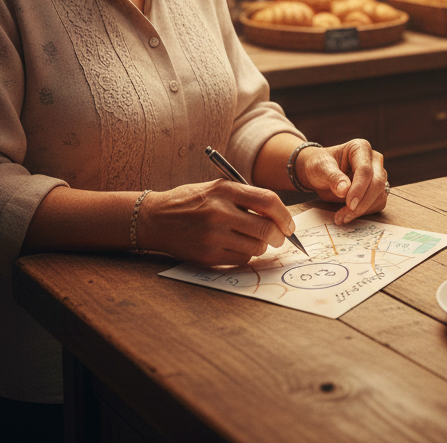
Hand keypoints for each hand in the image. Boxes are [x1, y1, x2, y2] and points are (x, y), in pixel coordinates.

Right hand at [135, 179, 294, 265]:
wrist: (156, 219)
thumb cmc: (192, 201)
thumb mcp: (218, 187)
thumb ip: (246, 197)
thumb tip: (278, 215)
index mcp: (225, 190)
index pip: (268, 201)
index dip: (285, 215)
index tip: (290, 225)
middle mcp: (220, 212)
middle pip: (266, 228)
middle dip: (279, 236)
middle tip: (280, 238)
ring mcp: (213, 236)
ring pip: (256, 247)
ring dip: (261, 246)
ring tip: (253, 239)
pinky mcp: (208, 256)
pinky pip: (241, 259)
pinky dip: (245, 255)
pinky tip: (237, 246)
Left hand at [296, 139, 387, 223]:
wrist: (318, 173)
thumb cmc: (319, 165)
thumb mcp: (321, 168)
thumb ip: (333, 177)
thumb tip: (345, 190)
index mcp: (360, 148)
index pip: (365, 170)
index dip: (359, 188)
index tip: (348, 204)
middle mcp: (373, 160)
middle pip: (377, 183)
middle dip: (362, 203)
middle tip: (344, 216)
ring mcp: (378, 174)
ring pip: (380, 195)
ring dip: (363, 210)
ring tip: (341, 217)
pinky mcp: (377, 189)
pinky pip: (378, 203)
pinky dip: (365, 212)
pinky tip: (348, 215)